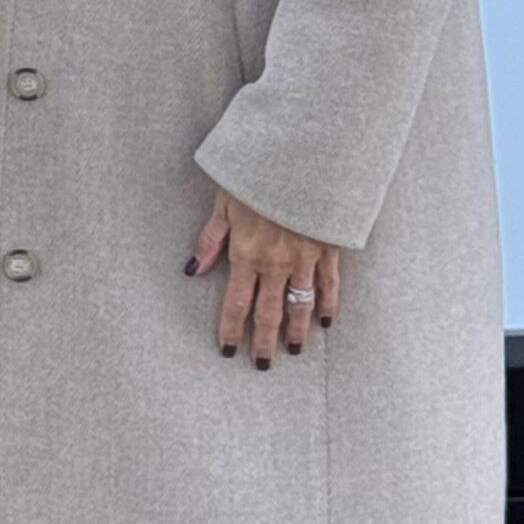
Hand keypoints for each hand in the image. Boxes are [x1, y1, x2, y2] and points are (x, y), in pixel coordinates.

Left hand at [187, 188, 341, 369]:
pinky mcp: (328, 250)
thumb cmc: (258, 175)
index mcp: (246, 253)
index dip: (231, 329)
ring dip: (296, 331)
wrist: (304, 159)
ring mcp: (305, 259)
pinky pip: (328, 285)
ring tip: (293, 350)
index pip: (235, 303)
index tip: (227, 350)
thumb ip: (211, 238)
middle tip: (262, 364)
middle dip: (264, 341)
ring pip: (300, 305)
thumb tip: (194, 269)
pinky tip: (325, 321)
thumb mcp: (224, 202)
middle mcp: (276, 263)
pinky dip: (327, 305)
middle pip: (268, 313)